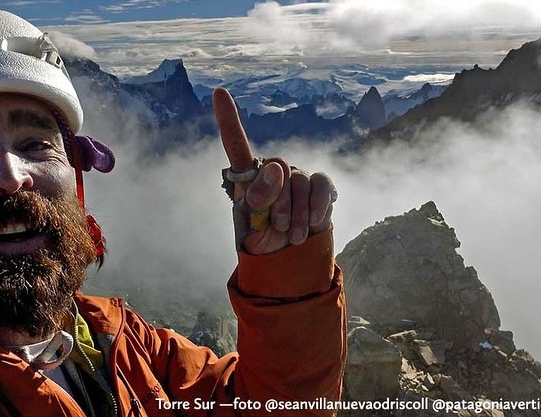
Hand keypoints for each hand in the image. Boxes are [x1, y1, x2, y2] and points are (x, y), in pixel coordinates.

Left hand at [213, 87, 334, 254]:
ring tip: (291, 235)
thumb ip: (258, 196)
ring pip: (300, 181)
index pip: (236, 144)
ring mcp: (297, 176)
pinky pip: (321, 184)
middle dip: (277, 203)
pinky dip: (317, 205)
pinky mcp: (320, 185)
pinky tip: (313, 222)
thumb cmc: (263, 238)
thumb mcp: (251, 222)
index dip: (228, 118)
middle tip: (276, 227)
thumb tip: (276, 167)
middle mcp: (273, 170)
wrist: (289, 259)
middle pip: (277, 169)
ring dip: (296, 214)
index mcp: (248, 176)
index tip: (218, 93)